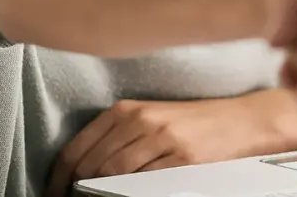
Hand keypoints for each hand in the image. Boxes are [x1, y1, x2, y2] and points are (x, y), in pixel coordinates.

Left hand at [46, 90, 296, 196]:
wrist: (242, 122)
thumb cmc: (195, 122)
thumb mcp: (151, 118)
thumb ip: (118, 137)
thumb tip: (82, 168)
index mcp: (127, 109)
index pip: (77, 149)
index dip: (59, 178)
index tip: (54, 193)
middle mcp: (140, 120)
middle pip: (91, 166)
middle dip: (78, 189)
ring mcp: (161, 139)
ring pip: (113, 175)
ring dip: (101, 192)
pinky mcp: (181, 158)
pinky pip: (144, 183)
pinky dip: (130, 193)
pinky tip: (128, 195)